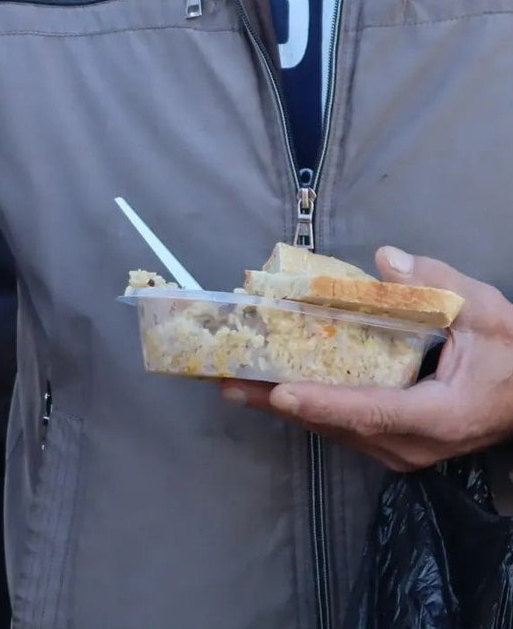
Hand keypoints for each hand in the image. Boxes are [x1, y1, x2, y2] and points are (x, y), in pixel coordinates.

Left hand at [222, 246, 512, 470]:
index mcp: (440, 415)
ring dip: (285, 408)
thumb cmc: (511, 354)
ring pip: (334, 430)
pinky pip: (342, 427)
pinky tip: (270, 389)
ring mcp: (402, 450)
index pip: (373, 411)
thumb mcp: (486, 312)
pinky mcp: (393, 444)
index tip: (280, 393)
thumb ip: (437, 285)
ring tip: (234, 384)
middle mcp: (413, 444)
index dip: (324, 403)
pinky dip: (307, 407)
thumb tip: (385, 261)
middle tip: (228, 381)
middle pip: (338, 425)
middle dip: (280, 403)